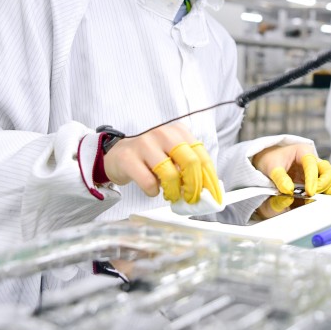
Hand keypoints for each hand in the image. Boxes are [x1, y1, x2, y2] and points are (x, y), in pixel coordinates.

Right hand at [102, 123, 221, 204]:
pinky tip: (152, 189)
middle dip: (194, 185)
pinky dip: (153, 191)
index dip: (209, 178)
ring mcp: (145, 144)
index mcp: (179, 132)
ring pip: (170, 174)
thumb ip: (189, 167)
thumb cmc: (151, 157)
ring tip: (171, 195)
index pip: (202, 155)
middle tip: (191, 198)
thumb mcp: (173, 155)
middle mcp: (163, 134)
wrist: (119, 154)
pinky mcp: (129, 158)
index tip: (211, 195)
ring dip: (173, 191)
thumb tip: (207, 189)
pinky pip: (148, 182)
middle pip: (190, 161)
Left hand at [251, 144, 330, 195]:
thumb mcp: (271, 167)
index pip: (312, 164)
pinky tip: (327, 195)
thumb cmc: (271, 160)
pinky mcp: (318, 178)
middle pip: (329, 170)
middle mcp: (314, 159)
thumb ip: (279, 178)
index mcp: (303, 151)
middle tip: (312, 194)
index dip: (313, 179)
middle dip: (324, 183)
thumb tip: (289, 190)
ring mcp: (317, 169)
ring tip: (321, 196)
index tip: (309, 192)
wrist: (269, 161)